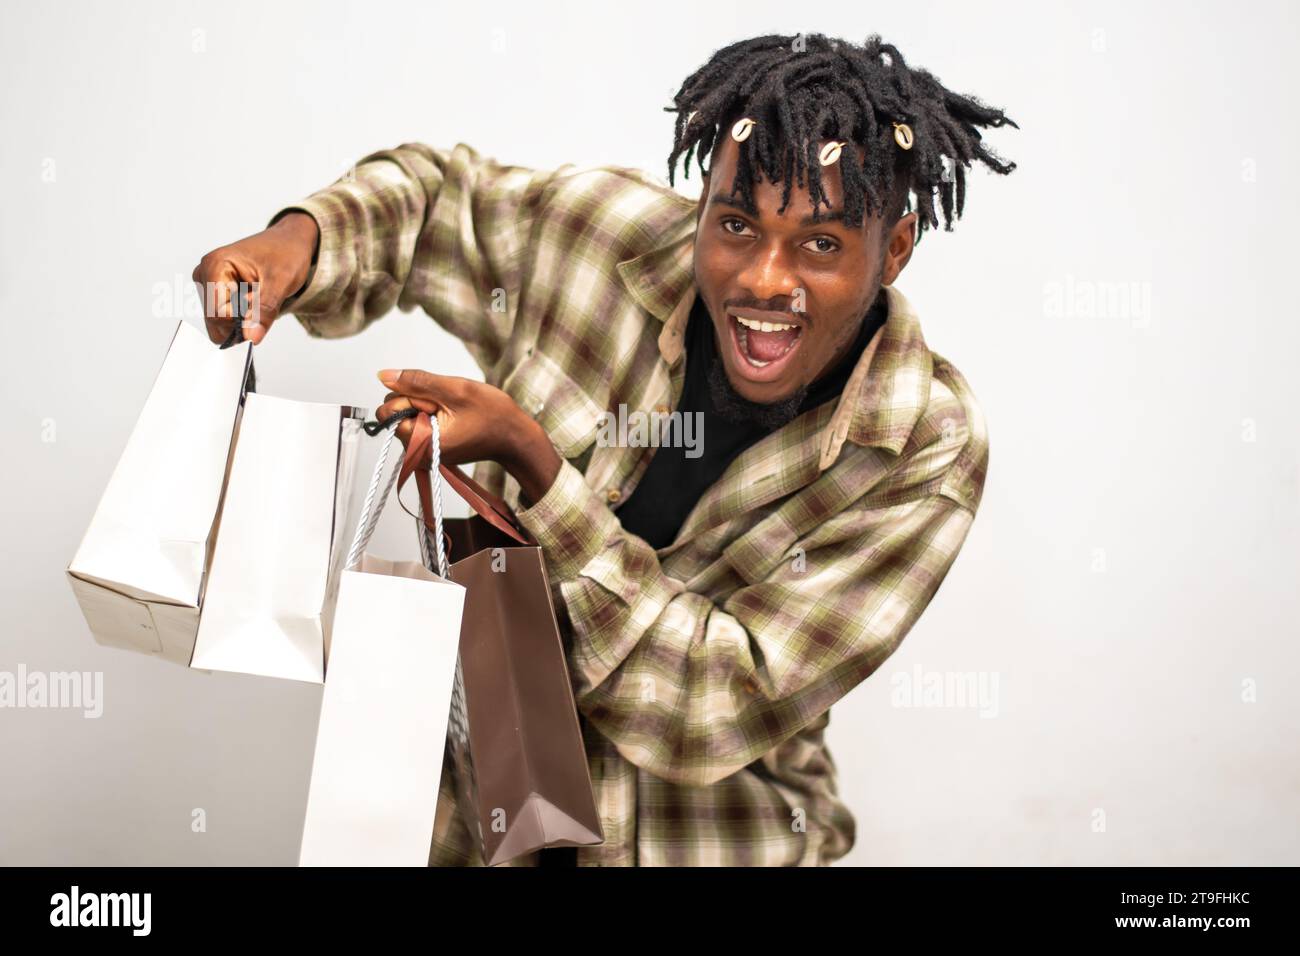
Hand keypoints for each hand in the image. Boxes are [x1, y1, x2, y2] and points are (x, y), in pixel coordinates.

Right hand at [191, 211, 318, 344]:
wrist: (289, 242)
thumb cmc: (286, 254)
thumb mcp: (281, 283)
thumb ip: (264, 311)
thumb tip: (251, 338)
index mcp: (215, 265)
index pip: (216, 314)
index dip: (240, 323)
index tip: (261, 312)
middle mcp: (204, 273)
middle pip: (214, 320)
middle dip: (241, 321)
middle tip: (261, 300)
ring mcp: (207, 282)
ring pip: (218, 322)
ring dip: (241, 318)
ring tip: (257, 296)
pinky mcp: (214, 290)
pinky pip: (223, 318)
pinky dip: (240, 316)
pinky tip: (252, 298)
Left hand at [375, 369, 561, 502]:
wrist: (514, 437)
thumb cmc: (492, 414)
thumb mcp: (455, 390)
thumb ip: (416, 382)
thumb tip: (383, 375)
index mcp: (420, 444)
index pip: (389, 411)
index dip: (412, 398)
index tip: (438, 403)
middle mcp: (416, 453)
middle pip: (394, 412)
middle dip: (417, 401)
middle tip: (449, 407)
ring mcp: (423, 452)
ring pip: (407, 415)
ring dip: (426, 406)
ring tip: (454, 412)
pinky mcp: (430, 448)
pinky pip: (418, 421)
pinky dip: (431, 413)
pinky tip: (453, 417)